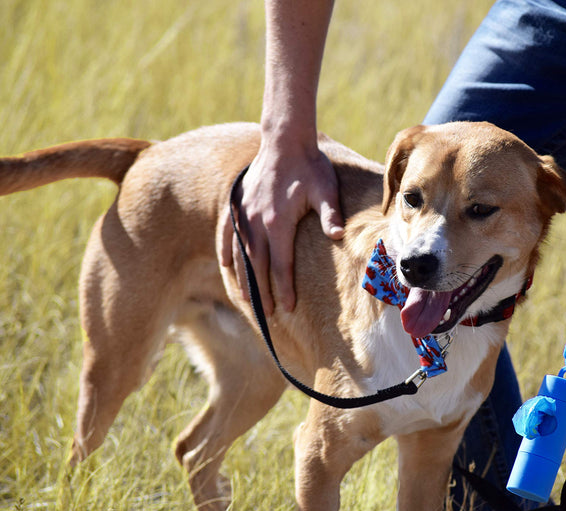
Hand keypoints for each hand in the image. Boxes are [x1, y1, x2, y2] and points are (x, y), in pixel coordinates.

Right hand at [219, 133, 342, 313]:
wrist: (285, 140)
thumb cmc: (310, 166)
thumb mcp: (326, 189)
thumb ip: (330, 214)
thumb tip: (339, 235)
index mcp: (278, 222)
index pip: (280, 264)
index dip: (283, 288)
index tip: (287, 308)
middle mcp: (257, 222)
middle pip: (257, 265)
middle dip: (262, 292)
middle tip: (267, 316)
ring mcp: (244, 213)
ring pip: (240, 253)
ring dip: (243, 278)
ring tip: (247, 300)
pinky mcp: (238, 204)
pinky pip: (227, 233)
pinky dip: (226, 250)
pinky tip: (226, 265)